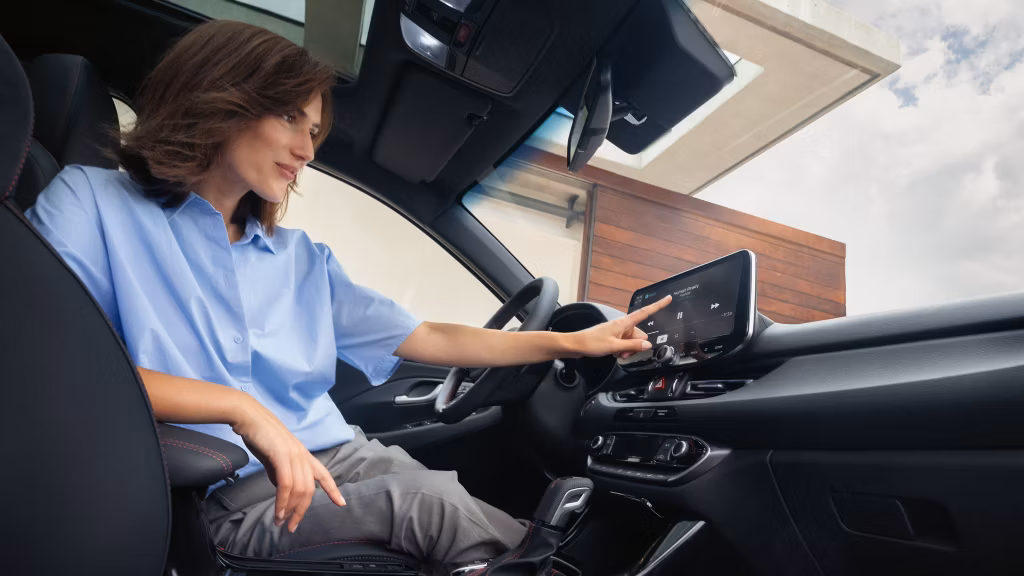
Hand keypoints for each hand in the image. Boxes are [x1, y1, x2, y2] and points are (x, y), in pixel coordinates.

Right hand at [230, 396, 345, 532]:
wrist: (250, 417)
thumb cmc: (261, 436)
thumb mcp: (275, 458)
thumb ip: (282, 473)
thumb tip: (283, 490)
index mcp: (304, 455)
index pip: (323, 474)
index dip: (333, 489)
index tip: (341, 503)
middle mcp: (303, 456)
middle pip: (310, 489)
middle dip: (302, 511)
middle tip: (292, 527)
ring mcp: (294, 455)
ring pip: (299, 489)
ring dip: (290, 510)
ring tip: (282, 522)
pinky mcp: (282, 456)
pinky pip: (286, 484)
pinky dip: (282, 501)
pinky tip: (278, 512)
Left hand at [572, 295, 672, 358]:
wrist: (575, 345)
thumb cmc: (591, 343)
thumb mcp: (614, 347)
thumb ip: (632, 346)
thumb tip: (648, 345)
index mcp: (623, 323)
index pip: (645, 312)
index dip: (658, 306)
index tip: (668, 298)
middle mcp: (622, 325)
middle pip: (640, 335)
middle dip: (635, 346)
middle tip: (623, 353)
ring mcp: (617, 332)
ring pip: (632, 342)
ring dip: (628, 350)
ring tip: (616, 354)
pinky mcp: (613, 337)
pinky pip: (624, 344)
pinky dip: (622, 350)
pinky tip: (613, 353)